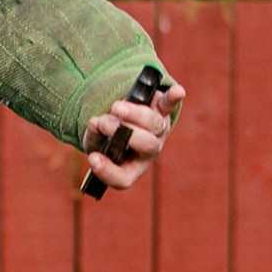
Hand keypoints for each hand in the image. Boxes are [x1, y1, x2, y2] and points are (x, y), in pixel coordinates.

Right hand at [81, 77, 184, 191]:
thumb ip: (94, 135)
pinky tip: (178, 92)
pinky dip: (172, 98)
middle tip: (104, 123)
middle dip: (125, 133)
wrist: (123, 122)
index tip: (93, 158)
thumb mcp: (95, 142)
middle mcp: (149, 151)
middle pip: (147, 145)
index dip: (108, 171)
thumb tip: (96, 123)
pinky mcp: (161, 110)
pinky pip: (168, 104)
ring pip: (155, 123)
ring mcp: (159, 130)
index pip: (123, 178)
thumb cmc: (107, 139)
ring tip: (116, 107)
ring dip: (136, 115)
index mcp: (130, 167)